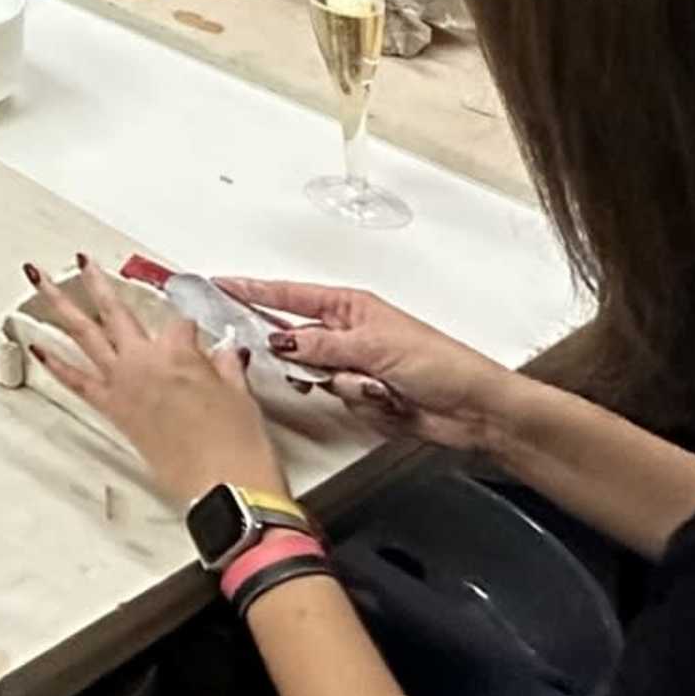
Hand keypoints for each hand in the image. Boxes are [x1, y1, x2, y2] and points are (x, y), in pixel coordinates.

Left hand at [26, 258, 280, 511]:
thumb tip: (225, 352)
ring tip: (38, 279)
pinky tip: (38, 347)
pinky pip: (78, 381)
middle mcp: (145, 361)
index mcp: (179, 351)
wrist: (227, 487)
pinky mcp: (115, 411)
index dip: (187, 325)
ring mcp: (124, 384)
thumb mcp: (239, 396)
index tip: (194, 330)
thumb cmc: (238, 445)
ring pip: (84, 333)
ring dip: (59, 304)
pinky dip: (56, 364)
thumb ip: (226, 367)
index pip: (179, 322)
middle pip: (116, 310)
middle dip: (96, 281)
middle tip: (80, 261)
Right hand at [217, 278, 520, 451]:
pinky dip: (363, 404)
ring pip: (317, 377)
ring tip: (380, 387)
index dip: (254, 291)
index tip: (221, 285)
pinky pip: (339, 401)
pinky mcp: (365, 397)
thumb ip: (320, 344)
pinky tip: (390, 402)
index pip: (289, 295)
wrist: (473, 410)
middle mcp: (348, 334)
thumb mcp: (373, 346)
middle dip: (311, 360)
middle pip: (300, 343)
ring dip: (347, 386)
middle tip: (333, 367)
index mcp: (350, 307)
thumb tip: (281, 340)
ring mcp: (355, 367)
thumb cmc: (438, 363)